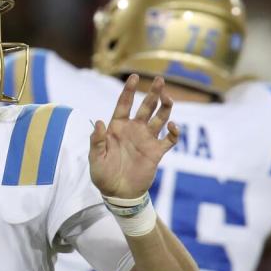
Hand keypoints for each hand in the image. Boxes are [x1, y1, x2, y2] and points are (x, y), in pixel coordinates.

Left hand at [89, 75, 178, 197]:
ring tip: (168, 98)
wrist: (118, 193)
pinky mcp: (157, 152)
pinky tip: (174, 126)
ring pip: (160, 118)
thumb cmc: (102, 175)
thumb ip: (96, 140)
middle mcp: (134, 130)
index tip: (135, 76)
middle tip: (160, 80)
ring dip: (165, 107)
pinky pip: (170, 139)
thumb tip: (99, 121)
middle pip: (146, 106)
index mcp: (117, 128)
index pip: (124, 104)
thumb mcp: (95, 158)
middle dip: (153, 93)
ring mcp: (146, 139)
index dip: (129, 90)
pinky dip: (174, 132)